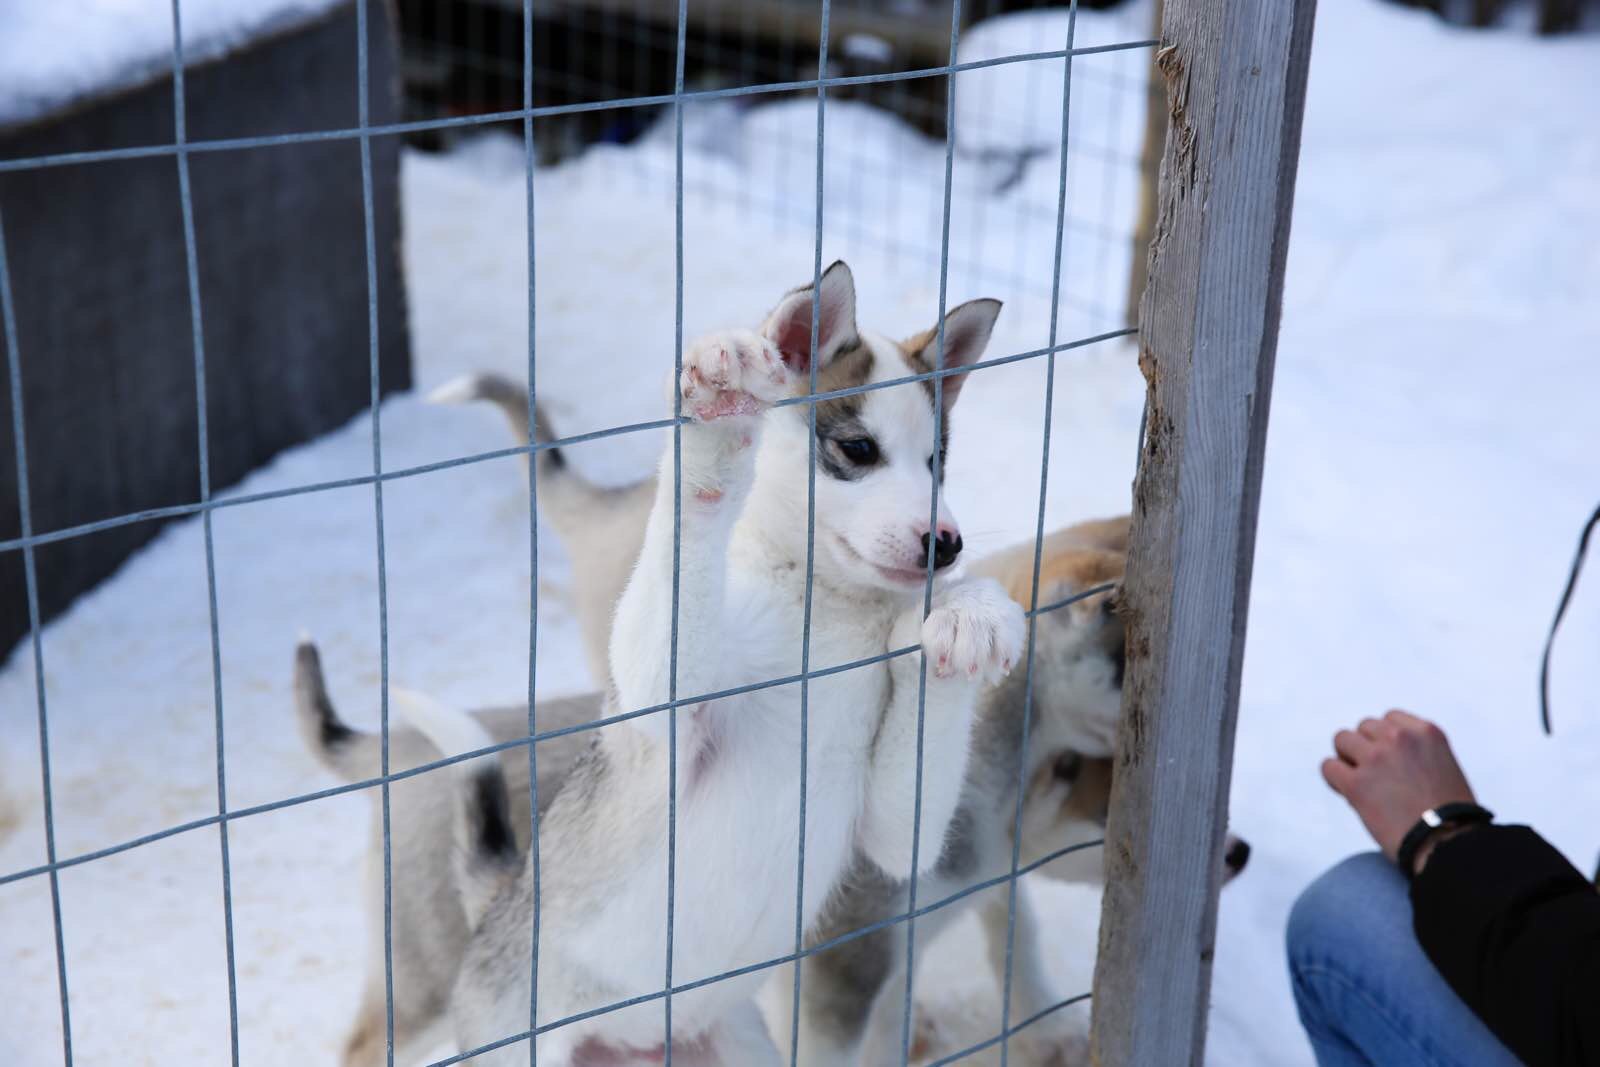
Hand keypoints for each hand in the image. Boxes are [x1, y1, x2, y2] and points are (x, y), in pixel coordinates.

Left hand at [1320, 710, 1476, 866]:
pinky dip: (1334, 779)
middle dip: (1366, 748)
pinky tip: (1348, 793)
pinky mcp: (1356, 783)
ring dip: (1348, 759)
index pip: (1390, 720)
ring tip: (1361, 782)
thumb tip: (1381, 754)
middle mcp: (1400, 738)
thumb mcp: (1444, 767)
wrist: (1449, 846)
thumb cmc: (1451, 816)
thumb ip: (1416, 753)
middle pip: (1364, 728)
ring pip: (1342, 740)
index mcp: (1426, 732)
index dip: (1385, 740)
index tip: (1390, 760)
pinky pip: (1329, 767)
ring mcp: (1376, 758)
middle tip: (1374, 775)